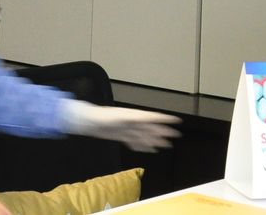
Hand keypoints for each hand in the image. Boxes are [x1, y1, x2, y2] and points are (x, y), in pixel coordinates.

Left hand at [62, 101, 180, 150]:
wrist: (89, 122)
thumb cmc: (103, 117)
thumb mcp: (120, 117)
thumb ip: (133, 118)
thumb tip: (147, 119)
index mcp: (134, 116)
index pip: (153, 117)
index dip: (165, 119)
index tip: (177, 121)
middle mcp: (133, 122)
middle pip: (151, 128)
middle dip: (163, 132)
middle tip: (176, 136)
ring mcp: (127, 129)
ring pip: (145, 135)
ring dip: (155, 140)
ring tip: (165, 145)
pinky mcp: (121, 136)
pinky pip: (135, 141)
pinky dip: (142, 145)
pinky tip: (148, 149)